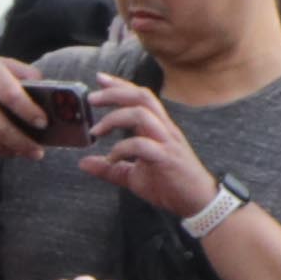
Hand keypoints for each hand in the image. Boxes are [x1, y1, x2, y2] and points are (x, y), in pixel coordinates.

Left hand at [70, 78, 222, 221]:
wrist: (197, 201)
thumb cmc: (169, 184)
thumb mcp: (133, 175)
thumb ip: (109, 168)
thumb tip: (83, 163)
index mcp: (158, 128)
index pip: (141, 96)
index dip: (121, 85)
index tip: (100, 78)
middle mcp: (164, 129)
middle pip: (142, 97)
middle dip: (115, 93)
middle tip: (91, 99)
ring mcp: (167, 142)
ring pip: (142, 115)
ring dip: (114, 118)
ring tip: (95, 131)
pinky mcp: (166, 158)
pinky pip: (142, 145)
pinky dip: (121, 149)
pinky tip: (111, 159)